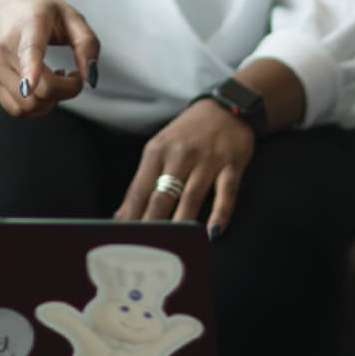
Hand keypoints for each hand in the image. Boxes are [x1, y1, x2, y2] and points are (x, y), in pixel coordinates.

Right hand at [0, 0, 98, 117]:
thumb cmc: (36, 10)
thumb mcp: (69, 15)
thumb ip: (87, 43)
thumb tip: (91, 78)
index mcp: (29, 26)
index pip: (29, 51)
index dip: (30, 70)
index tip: (29, 85)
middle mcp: (6, 49)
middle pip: (38, 91)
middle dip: (66, 91)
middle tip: (71, 74)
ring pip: (28, 107)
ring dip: (50, 102)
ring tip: (54, 78)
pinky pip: (18, 110)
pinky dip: (35, 106)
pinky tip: (40, 87)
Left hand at [115, 101, 255, 236]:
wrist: (225, 107)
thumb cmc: (188, 133)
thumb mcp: (160, 148)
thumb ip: (144, 180)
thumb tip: (122, 214)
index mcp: (157, 150)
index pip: (140, 189)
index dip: (130, 215)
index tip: (123, 237)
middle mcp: (180, 154)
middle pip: (162, 196)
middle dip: (151, 224)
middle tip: (145, 249)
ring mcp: (207, 160)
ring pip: (191, 198)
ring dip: (182, 223)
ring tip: (174, 245)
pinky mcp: (231, 165)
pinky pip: (226, 194)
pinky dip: (220, 214)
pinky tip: (212, 233)